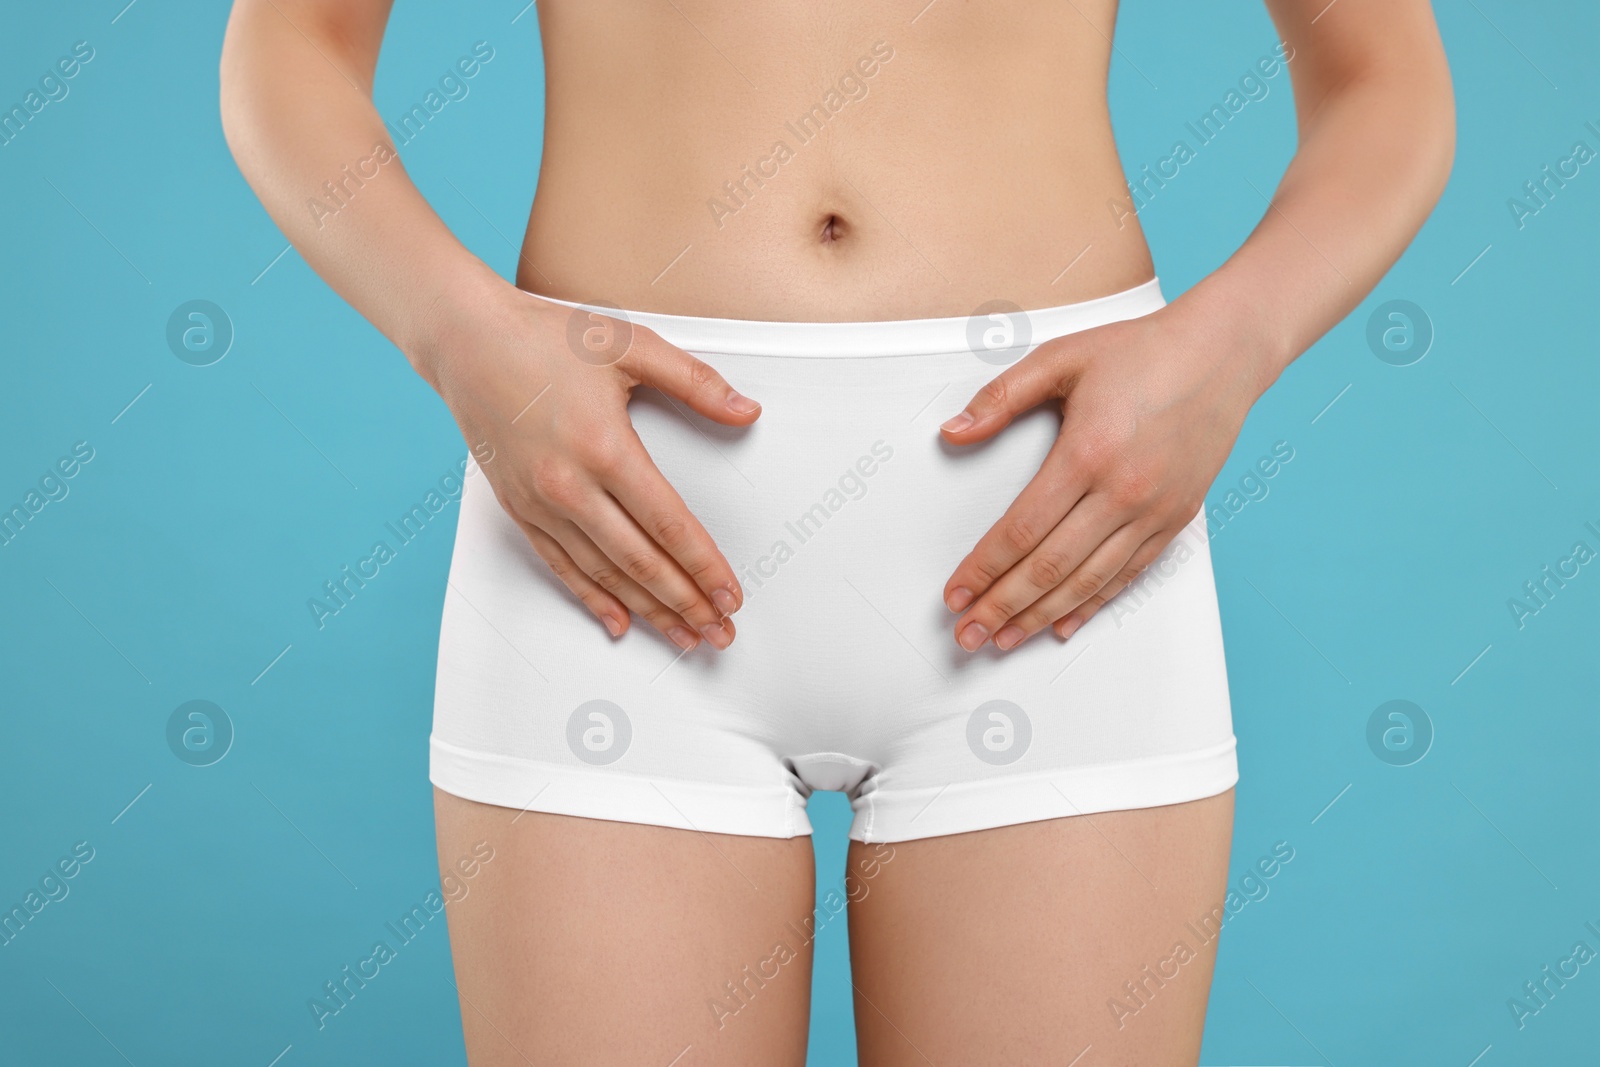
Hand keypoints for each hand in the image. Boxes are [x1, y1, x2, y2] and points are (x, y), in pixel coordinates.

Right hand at [418, 282, 760, 651]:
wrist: (466, 340)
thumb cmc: (547, 338)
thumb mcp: (630, 345)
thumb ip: (695, 381)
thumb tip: (747, 411)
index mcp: (605, 447)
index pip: (669, 524)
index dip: (704, 566)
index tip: (730, 595)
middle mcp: (570, 485)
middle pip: (640, 561)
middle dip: (686, 603)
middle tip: (720, 633)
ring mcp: (540, 503)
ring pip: (603, 573)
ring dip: (648, 610)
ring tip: (684, 636)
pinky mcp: (519, 509)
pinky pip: (562, 566)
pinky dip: (593, 598)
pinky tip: (619, 622)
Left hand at [938, 301, 1263, 650]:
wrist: (1223, 353)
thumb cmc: (1141, 351)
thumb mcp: (1060, 358)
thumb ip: (1000, 398)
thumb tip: (953, 432)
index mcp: (1087, 453)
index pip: (1020, 530)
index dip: (983, 569)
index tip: (955, 594)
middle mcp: (1123, 491)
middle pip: (1049, 567)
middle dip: (1001, 607)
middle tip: (966, 635)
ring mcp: (1153, 510)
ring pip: (1087, 581)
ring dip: (1040, 616)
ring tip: (1003, 640)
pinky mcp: (1176, 519)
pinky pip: (1127, 575)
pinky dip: (1092, 605)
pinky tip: (1062, 625)